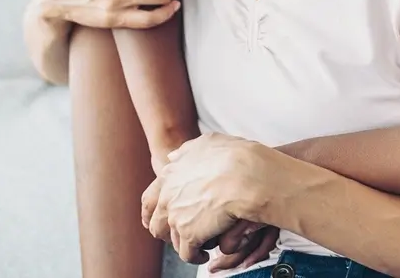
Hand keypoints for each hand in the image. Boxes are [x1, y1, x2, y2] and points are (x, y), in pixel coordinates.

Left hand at [142, 133, 277, 263]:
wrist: (249, 176)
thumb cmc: (236, 157)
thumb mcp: (209, 143)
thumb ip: (188, 151)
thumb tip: (172, 156)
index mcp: (170, 176)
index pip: (150, 199)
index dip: (153, 211)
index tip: (158, 218)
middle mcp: (168, 197)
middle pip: (157, 222)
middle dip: (166, 232)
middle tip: (178, 235)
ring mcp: (177, 217)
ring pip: (173, 239)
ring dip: (183, 244)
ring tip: (197, 246)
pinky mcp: (190, 235)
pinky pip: (187, 253)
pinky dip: (195, 257)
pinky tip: (204, 256)